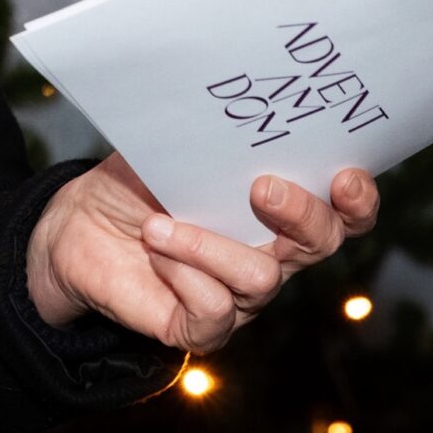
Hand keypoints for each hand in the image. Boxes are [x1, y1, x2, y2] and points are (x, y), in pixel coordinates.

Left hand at [23, 155, 379, 353]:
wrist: (76, 223)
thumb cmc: (134, 181)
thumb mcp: (173, 147)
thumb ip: (210, 136)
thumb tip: (234, 106)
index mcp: (276, 208)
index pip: (342, 210)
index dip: (357, 199)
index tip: (345, 174)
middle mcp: (270, 254)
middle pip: (321, 243)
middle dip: (303, 214)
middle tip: (262, 186)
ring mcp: (238, 295)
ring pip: (260, 279)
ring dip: (208, 245)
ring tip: (158, 224)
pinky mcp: (200, 326)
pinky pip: (214, 310)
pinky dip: (183, 273)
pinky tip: (154, 249)